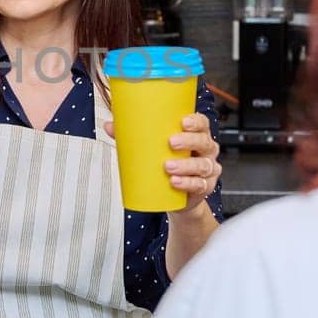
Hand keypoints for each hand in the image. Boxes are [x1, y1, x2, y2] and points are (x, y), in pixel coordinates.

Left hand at [103, 112, 221, 213]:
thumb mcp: (151, 148)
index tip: (182, 121)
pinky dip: (188, 183)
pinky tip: (176, 182)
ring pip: (203, 164)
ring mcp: (207, 169)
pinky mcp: (204, 187)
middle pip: (204, 141)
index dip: (195, 121)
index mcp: (195, 135)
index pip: (202, 123)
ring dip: (186, 165)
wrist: (177, 197)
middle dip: (189, 141)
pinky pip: (200, 185)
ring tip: (168, 167)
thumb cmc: (166, 164)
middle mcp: (205, 150)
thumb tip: (110, 125)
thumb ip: (132, 136)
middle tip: (171, 143)